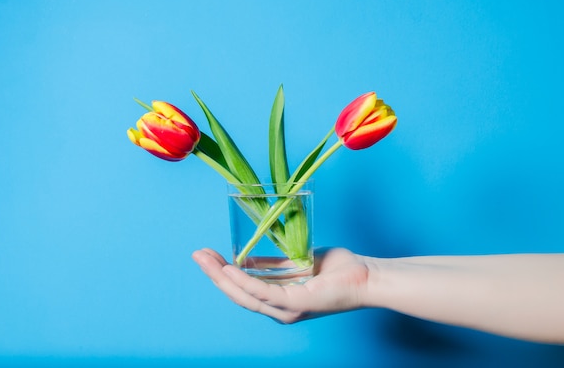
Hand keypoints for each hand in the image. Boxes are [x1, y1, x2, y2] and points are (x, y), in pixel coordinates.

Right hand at [192, 247, 370, 323]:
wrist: (366, 276)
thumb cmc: (336, 270)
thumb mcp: (296, 263)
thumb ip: (272, 265)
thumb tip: (245, 257)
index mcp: (280, 300)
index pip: (244, 289)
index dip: (222, 274)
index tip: (207, 255)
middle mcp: (280, 309)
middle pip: (238, 294)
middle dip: (214, 275)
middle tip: (197, 255)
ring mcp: (287, 309)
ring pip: (245, 295)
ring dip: (221, 277)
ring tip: (205, 259)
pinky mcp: (296, 303)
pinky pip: (263, 292)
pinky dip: (244, 281)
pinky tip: (228, 268)